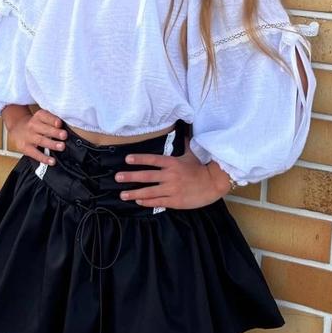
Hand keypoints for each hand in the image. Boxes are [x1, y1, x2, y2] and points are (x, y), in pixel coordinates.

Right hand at [6, 108, 66, 165]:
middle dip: (55, 132)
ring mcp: (29, 137)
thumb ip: (53, 121)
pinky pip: (35, 154)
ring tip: (61, 146)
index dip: (52, 120)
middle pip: (44, 129)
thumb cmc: (35, 124)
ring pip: (41, 140)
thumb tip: (66, 128)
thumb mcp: (42, 118)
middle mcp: (33, 125)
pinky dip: (44, 158)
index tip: (60, 123)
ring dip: (52, 144)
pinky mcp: (25, 148)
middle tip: (64, 135)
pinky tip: (52, 161)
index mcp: (38, 116)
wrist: (17, 128)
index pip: (45, 116)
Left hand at [114, 137, 231, 208]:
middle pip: (146, 176)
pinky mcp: (175, 201)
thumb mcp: (191, 154)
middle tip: (117, 178)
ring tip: (122, 194)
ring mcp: (172, 189)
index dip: (139, 159)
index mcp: (172, 163)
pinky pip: (158, 202)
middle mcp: (170, 176)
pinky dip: (147, 201)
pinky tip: (138, 201)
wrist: (214, 184)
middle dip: (130, 177)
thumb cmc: (201, 169)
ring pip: (149, 191)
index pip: (152, 160)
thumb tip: (183, 130)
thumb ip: (184, 143)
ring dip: (134, 193)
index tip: (127, 159)